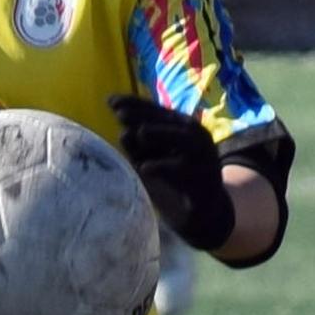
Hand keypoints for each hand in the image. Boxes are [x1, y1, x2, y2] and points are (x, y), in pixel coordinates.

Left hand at [109, 94, 236, 253]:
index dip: (135, 104)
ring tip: (140, 133)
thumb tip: (122, 130)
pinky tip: (144, 168)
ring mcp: (203, 158)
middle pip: (170, 120)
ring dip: (162, 133)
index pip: (157, 111)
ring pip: (185, 139)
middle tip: (120, 114)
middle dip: (145, 115)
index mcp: (182, 129)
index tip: (110, 100)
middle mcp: (196, 139)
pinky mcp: (203, 180)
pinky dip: (164, 167)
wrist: (204, 213)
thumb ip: (138, 146)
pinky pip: (183, 171)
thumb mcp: (152, 159)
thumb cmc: (174, 182)